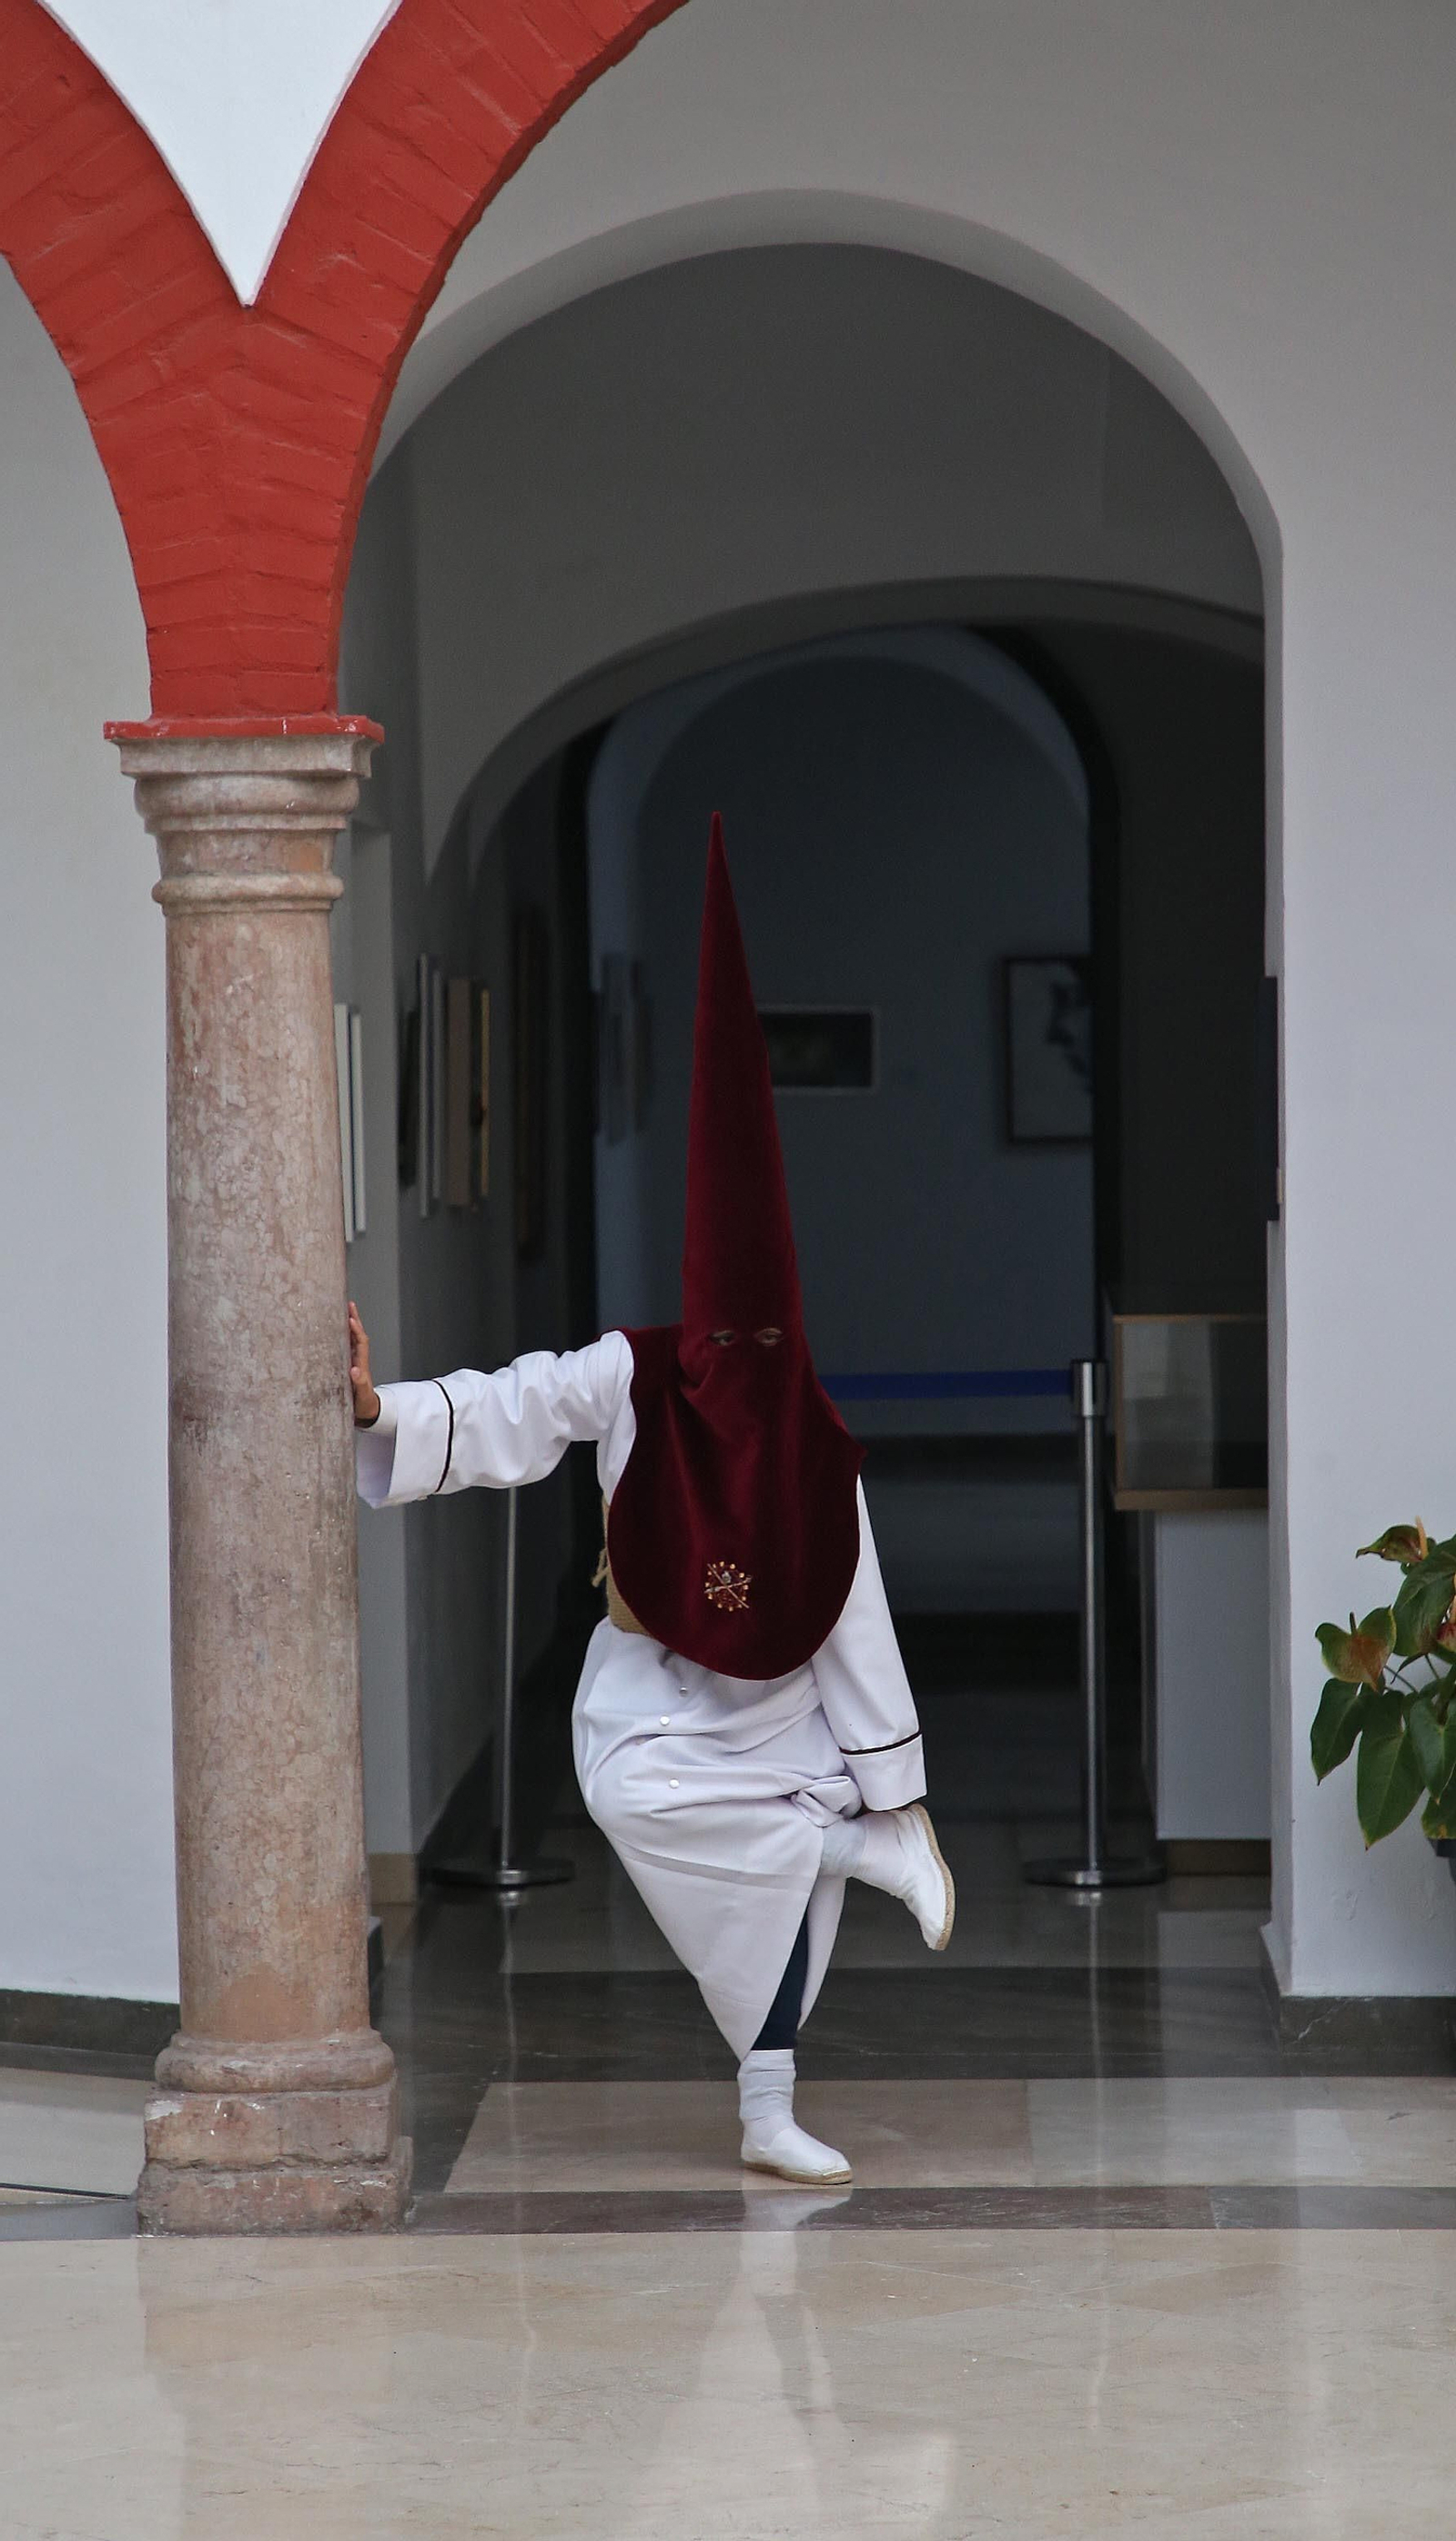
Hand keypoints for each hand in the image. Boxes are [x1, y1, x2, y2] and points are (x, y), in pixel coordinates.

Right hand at [348, 1301, 379, 1425]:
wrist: (366, 1412)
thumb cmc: (364, 1404)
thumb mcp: (362, 1396)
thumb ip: (359, 1384)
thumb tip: (355, 1370)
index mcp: (361, 1364)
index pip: (361, 1342)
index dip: (356, 1330)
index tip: (350, 1319)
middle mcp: (358, 1360)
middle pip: (357, 1335)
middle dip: (353, 1319)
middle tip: (348, 1304)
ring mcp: (353, 1362)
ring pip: (351, 1339)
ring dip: (348, 1325)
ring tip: (341, 1310)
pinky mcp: (347, 1366)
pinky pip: (344, 1347)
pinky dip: (341, 1336)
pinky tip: (333, 1330)